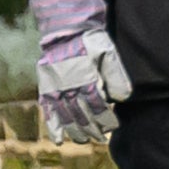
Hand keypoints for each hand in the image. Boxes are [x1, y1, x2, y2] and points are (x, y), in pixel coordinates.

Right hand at [32, 0, 132, 141]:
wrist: (65, 28)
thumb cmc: (90, 40)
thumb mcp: (108, 52)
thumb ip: (116, 75)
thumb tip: (123, 98)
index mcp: (86, 78)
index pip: (97, 107)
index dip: (106, 120)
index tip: (113, 126)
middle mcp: (69, 86)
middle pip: (82, 116)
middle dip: (93, 130)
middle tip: (101, 138)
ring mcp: (55, 88)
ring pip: (66, 117)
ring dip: (75, 132)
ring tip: (84, 140)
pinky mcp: (46, 87)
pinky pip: (48, 111)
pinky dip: (53, 127)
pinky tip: (58, 140)